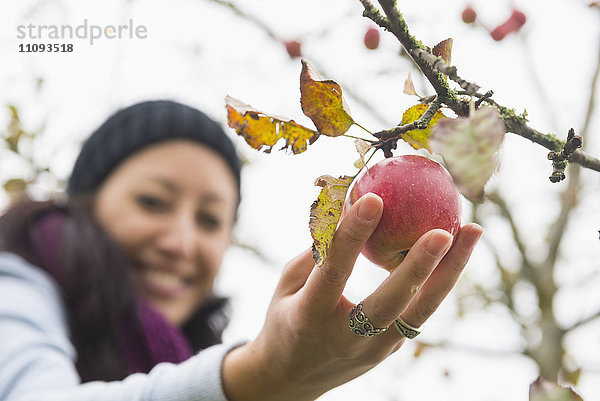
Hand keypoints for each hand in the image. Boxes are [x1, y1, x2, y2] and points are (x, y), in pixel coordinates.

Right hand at [222, 193, 482, 400]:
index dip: (353, 234)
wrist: (290, 378)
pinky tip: (455, 252)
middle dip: (420, 265)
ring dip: (449, 272)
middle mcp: (346, 336)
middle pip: (391, 301)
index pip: (335, 270)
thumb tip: (347, 211)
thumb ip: (315, 253)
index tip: (373, 199)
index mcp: (310, 315)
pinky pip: (419, 312)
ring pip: (420, 311)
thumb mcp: (286, 285)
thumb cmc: (285, 319)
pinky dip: (438, 281)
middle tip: (444, 230)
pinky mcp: (390, 349)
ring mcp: (374, 348)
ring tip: (472, 232)